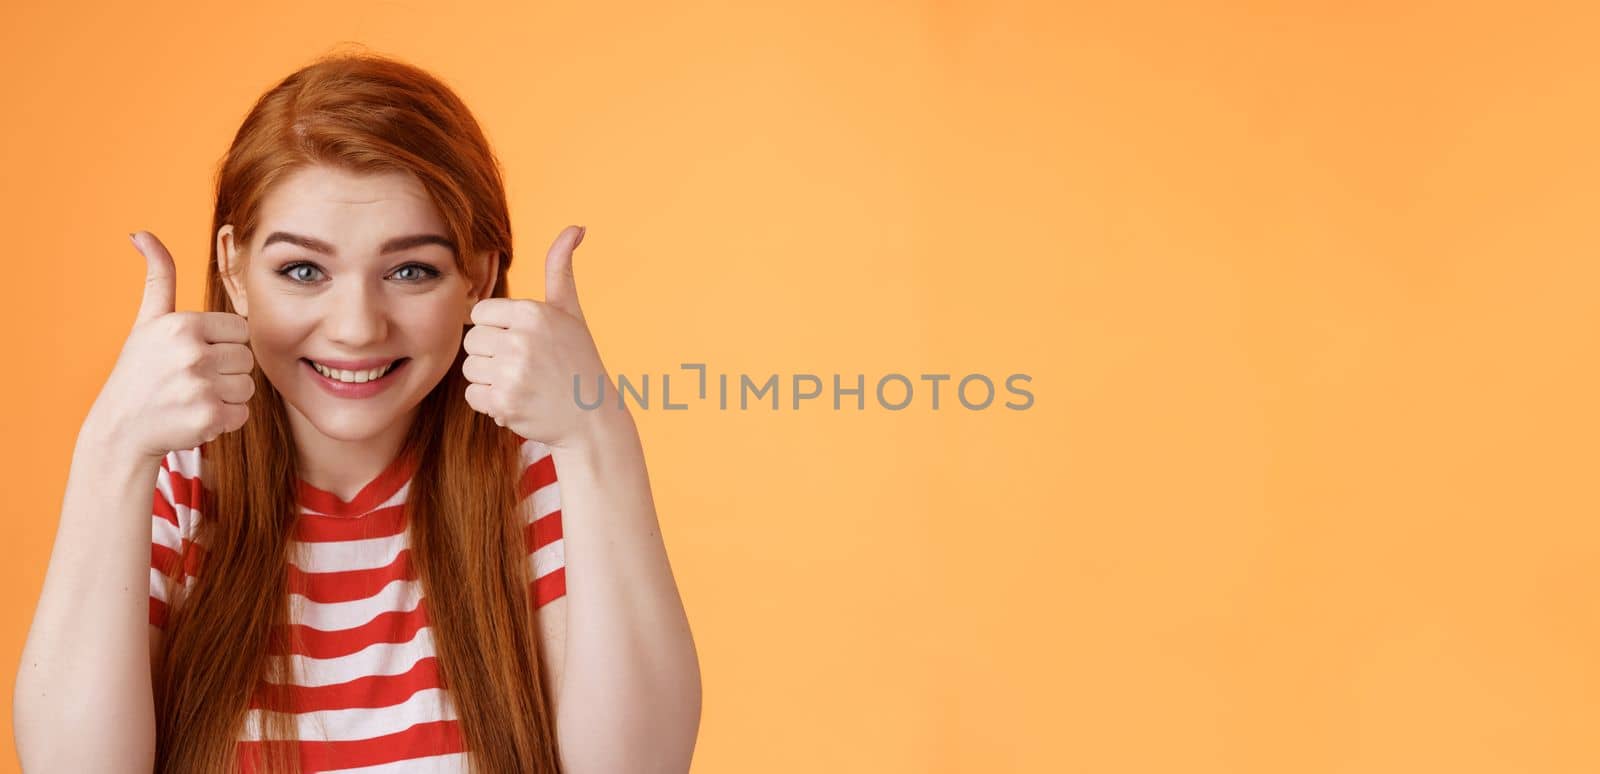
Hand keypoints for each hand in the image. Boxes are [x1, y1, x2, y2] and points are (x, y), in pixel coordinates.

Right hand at [87, 231, 255, 460]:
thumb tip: (140, 233)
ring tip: (193, 396)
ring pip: (248, 386)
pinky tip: (196, 415)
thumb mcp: (148, 321)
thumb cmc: (139, 371)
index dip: (222, 343)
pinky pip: (243, 413)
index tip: (194, 354)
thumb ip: (159, 278)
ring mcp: (200, 386)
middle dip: (226, 369)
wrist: (121, 429)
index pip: (240, 329)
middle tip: (191, 378)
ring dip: (227, 395)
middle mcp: (192, 353)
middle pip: (247, 358)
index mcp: (183, 325)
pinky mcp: (209, 417)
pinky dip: (225, 419)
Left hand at [462, 225, 619, 448]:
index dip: (496, 329)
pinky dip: (490, 403)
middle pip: (472, 342)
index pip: (479, 313)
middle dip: (492, 355)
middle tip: (525, 367)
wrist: (593, 419)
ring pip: (469, 370)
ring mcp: (512, 373)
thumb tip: (576, 226)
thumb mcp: (570, 311)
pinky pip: (473, 396)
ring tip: (522, 384)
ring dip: (490, 380)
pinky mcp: (504, 403)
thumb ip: (560, 267)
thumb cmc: (578, 360)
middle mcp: (521, 339)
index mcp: (532, 312)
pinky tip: (518, 402)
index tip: (521, 342)